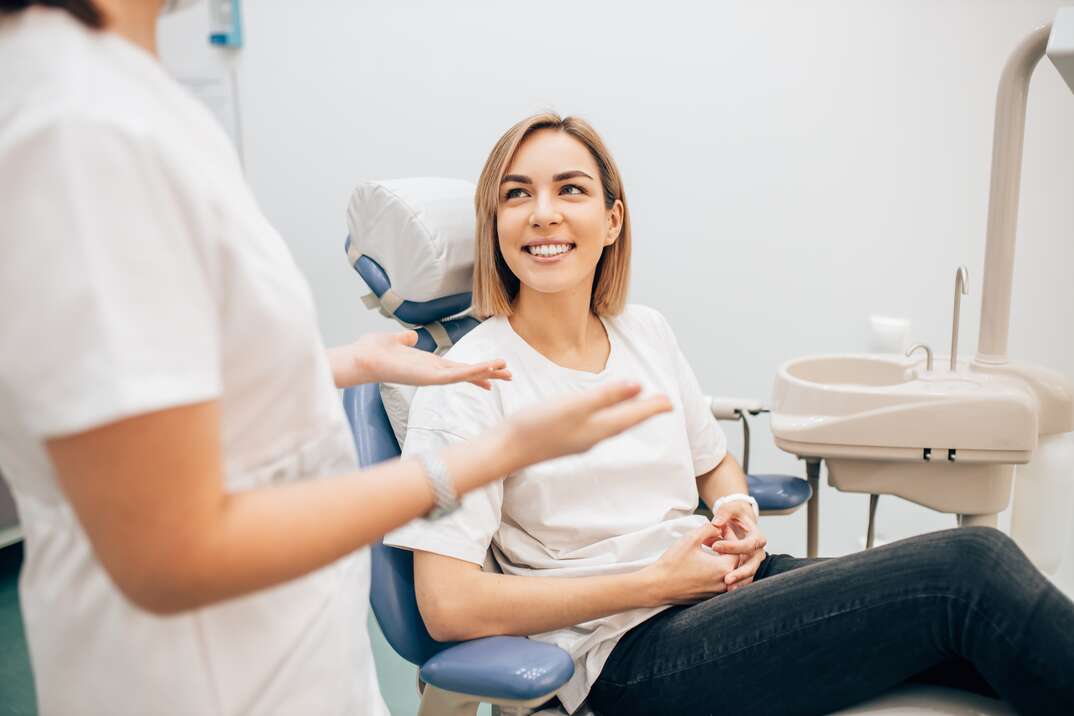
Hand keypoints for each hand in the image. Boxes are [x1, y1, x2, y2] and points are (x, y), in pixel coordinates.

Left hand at [329, 331, 511, 388]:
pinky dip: (473, 372)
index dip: (475, 370)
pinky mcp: (429, 378)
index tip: (492, 372)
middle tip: (510, 376)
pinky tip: (487, 369)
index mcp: (428, 364)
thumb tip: (411, 336)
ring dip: (486, 372)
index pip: (457, 368)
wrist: (361, 358)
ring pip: (466, 375)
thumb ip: (405, 339)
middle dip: (488, 374)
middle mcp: (432, 373)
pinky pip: (456, 375)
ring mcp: (432, 377)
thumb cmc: (373, 351)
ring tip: (506, 371)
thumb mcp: (394, 340)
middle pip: (467, 373)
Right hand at [505, 381, 672, 466]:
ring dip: (628, 415)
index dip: (652, 407)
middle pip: (626, 422)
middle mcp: (593, 437)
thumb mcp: (575, 406)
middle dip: (644, 411)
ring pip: (612, 425)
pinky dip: (608, 418)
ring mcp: (579, 440)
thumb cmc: (537, 426)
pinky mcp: (565, 438)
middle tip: (663, 404)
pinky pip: (597, 427)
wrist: (506, 450)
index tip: (671, 402)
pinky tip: (602, 415)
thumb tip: (638, 386)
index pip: (633, 416)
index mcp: (599, 428)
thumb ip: (606, 396)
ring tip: (638, 407)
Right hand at [641, 523, 738, 605]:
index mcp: (723, 568)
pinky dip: (716, 570)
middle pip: (734, 561)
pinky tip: (703, 562)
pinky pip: (719, 581)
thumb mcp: (691, 538)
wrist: (658, 586)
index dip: (729, 535)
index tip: (719, 528)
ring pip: (728, 572)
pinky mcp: (708, 597)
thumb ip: (709, 528)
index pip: (737, 548)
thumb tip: (719, 527)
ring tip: (709, 548)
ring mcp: (717, 592)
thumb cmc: (673, 563)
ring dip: (721, 558)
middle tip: (714, 537)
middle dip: (726, 546)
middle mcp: (724, 583)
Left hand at [710, 506, 766, 590]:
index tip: (714, 547)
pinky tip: (727, 591)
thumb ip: (724, 513)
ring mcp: (753, 562)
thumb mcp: (730, 509)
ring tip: (728, 588)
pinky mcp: (746, 568)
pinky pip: (744, 579)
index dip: (732, 546)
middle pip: (753, 564)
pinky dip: (738, 585)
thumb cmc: (734, 515)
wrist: (738, 522)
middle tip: (726, 578)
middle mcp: (758, 551)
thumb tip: (716, 523)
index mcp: (757, 537)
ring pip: (750, 575)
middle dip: (740, 572)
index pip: (748, 544)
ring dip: (740, 582)